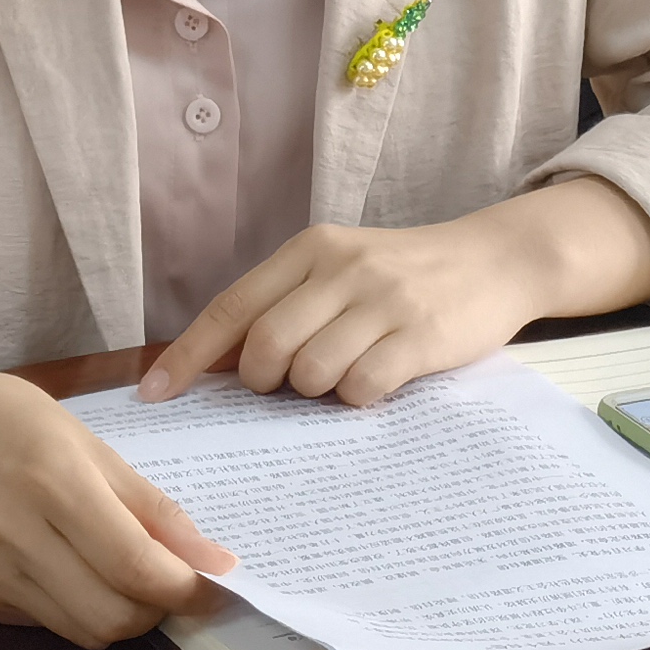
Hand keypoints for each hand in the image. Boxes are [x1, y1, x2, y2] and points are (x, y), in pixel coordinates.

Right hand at [0, 353, 232, 647]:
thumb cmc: (4, 418)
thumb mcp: (85, 439)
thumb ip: (150, 505)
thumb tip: (212, 561)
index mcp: (51, 481)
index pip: (133, 565)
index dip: (185, 587)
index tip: (214, 583)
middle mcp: (13, 535)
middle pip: (111, 617)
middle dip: (157, 611)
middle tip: (169, 582)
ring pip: (81, 632)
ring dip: (119, 614)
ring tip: (121, 573)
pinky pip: (44, 623)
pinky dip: (74, 607)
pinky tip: (63, 565)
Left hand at [138, 178, 649, 409]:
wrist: (496, 259)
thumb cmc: (405, 275)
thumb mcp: (342, 272)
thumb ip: (287, 306)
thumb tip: (218, 368)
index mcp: (311, 251)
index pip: (231, 307)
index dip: (186, 355)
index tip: (154, 395)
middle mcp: (340, 269)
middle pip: (263, 348)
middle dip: (263, 383)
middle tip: (289, 386)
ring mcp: (381, 301)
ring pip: (309, 374)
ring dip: (316, 393)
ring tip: (343, 376)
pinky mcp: (418, 336)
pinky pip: (360, 388)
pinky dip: (359, 399)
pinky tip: (378, 382)